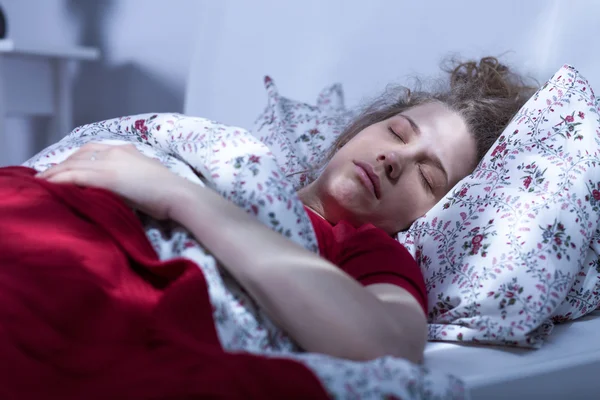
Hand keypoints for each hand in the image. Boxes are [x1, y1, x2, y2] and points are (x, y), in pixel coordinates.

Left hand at [37, 143, 188, 219]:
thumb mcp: (150, 178)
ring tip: (41, 183)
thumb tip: (126, 186)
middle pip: (79, 154)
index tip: (67, 166)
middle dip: (61, 164)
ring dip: (54, 174)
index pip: (94, 149)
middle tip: (47, 176)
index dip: (77, 157)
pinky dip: (59, 180)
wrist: (178, 195)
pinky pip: (75, 176)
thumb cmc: (170, 192)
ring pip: (73, 165)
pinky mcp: (106, 176)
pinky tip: (49, 187)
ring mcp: (110, 162)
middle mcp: (116, 151)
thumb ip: (134, 176)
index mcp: (127, 150)